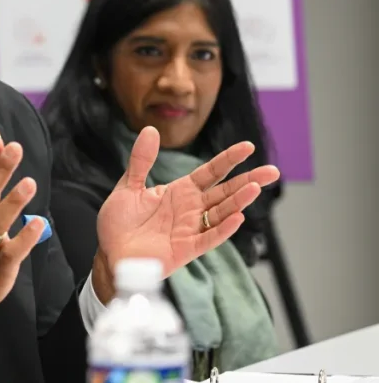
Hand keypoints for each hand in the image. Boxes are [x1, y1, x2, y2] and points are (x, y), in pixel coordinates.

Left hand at [92, 126, 280, 301]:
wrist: (110, 253)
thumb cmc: (119, 223)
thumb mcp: (128, 186)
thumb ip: (141, 161)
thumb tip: (149, 129)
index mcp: (179, 192)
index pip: (211, 172)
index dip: (229, 159)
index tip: (248, 147)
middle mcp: (190, 209)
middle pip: (225, 192)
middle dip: (248, 181)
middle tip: (272, 171)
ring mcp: (190, 229)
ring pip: (221, 213)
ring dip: (238, 201)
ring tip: (256, 188)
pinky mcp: (186, 249)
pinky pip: (208, 238)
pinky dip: (223, 229)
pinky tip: (238, 218)